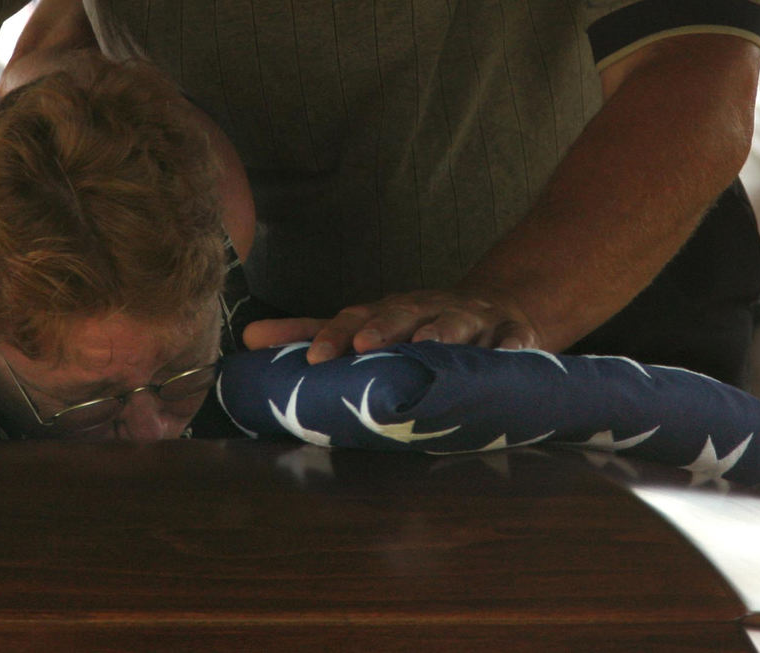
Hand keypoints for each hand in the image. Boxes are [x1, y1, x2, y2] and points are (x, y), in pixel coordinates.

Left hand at [242, 289, 540, 363]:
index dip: (332, 335)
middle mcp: (423, 309)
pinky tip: (509, 350)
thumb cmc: (419, 326)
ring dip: (441, 330)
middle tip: (362, 345)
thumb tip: (248, 340)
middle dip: (380, 328)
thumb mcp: (366, 327)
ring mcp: (469, 319)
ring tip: (430, 342)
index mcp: (386, 312)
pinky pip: (512, 339)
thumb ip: (310, 335)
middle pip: (399, 314)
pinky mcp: (510, 333)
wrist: (498, 308)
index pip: (352, 319)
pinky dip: (512, 344)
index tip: (313, 358)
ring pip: (455, 321)